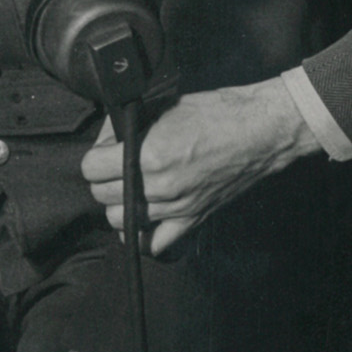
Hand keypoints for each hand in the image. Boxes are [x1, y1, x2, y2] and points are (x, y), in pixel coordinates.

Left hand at [80, 78, 320, 256]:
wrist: (261, 130)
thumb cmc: (217, 112)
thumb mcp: (164, 107)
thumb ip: (129, 126)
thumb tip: (106, 137)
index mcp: (148, 156)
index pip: (91, 168)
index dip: (95, 155)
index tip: (105, 149)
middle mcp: (159, 186)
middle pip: (101, 195)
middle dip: (103, 178)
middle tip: (116, 165)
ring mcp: (176, 207)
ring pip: (118, 220)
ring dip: (118, 205)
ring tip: (129, 188)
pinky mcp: (193, 219)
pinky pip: (155, 245)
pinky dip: (143, 236)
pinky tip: (143, 219)